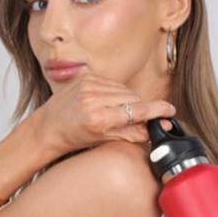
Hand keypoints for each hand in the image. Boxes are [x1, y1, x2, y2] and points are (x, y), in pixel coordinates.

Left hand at [32, 71, 175, 155]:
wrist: (48, 126)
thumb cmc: (74, 136)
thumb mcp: (103, 139)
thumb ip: (131, 133)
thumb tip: (155, 129)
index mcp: (98, 118)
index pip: (135, 111)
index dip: (155, 110)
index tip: (169, 110)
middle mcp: (93, 99)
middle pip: (132, 98)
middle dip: (139, 108)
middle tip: (139, 118)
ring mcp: (88, 85)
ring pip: (124, 89)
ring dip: (128, 99)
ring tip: (118, 111)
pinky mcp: (85, 76)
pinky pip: (112, 82)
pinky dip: (115, 92)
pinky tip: (108, 101)